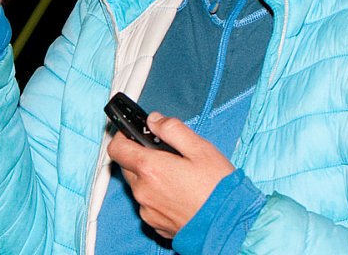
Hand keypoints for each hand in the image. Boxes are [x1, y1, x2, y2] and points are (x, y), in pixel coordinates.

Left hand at [106, 112, 234, 238]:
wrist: (230, 226)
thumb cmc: (218, 189)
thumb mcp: (200, 149)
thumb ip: (172, 129)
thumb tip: (154, 120)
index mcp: (150, 169)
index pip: (117, 148)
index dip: (123, 136)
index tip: (135, 133)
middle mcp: (143, 191)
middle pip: (127, 167)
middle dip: (140, 157)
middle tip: (166, 155)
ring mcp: (148, 211)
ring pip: (138, 187)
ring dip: (149, 178)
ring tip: (177, 177)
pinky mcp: (156, 225)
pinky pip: (148, 205)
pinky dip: (157, 197)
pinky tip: (179, 195)